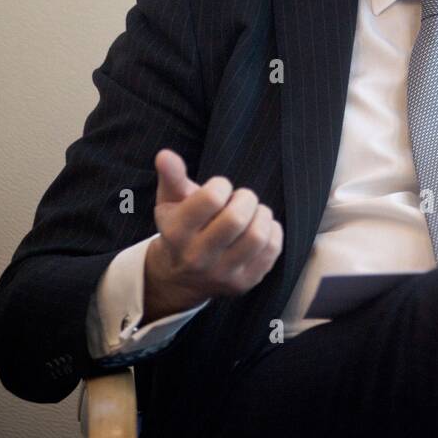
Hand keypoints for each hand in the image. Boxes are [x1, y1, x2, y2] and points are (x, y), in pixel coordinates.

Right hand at [142, 149, 283, 322]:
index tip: (219, 188)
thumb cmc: (180, 228)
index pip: (211, 199)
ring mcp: (223, 273)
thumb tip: (165, 154)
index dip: (221, 185)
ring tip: (251, 213)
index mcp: (177, 234)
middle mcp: (198, 258)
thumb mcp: (170, 202)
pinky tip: (259, 227)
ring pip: (258, 236)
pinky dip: (272, 231)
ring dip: (261, 214)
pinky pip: (272, 249)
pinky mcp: (245, 282)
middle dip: (245, 198)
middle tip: (240, 199)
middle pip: (236, 219)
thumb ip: (171, 176)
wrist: (181, 277)